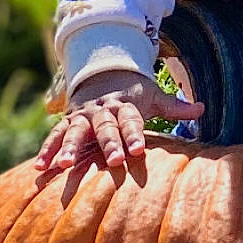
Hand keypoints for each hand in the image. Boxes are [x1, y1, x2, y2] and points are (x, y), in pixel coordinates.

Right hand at [34, 69, 204, 173]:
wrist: (102, 73)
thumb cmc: (133, 93)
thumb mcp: (153, 95)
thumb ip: (174, 106)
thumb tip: (201, 108)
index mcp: (124, 105)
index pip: (131, 120)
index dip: (134, 134)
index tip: (139, 151)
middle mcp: (101, 110)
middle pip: (104, 127)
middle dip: (108, 144)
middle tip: (113, 160)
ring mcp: (81, 116)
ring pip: (74, 132)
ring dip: (68, 148)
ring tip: (63, 166)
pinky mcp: (66, 122)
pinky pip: (54, 136)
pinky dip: (46, 150)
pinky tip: (40, 168)